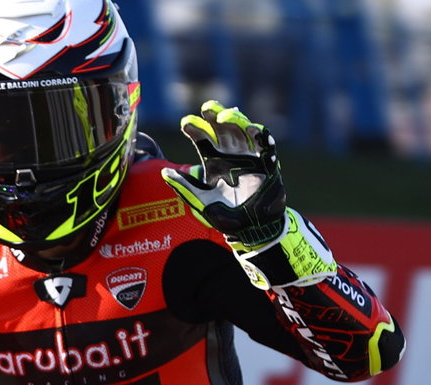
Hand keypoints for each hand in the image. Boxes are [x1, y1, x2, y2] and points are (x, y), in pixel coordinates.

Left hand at [160, 101, 286, 248]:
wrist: (251, 229)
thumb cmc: (226, 216)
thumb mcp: (201, 201)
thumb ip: (185, 186)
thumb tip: (163, 172)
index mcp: (213, 160)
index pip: (202, 138)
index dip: (194, 128)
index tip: (186, 123)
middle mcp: (230, 154)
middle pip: (222, 127)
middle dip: (215, 115)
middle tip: (207, 108)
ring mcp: (249, 156)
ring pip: (242, 129)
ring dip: (235, 120)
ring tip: (224, 117)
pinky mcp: (267, 162)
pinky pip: (266, 144)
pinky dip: (261, 135)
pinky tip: (253, 129)